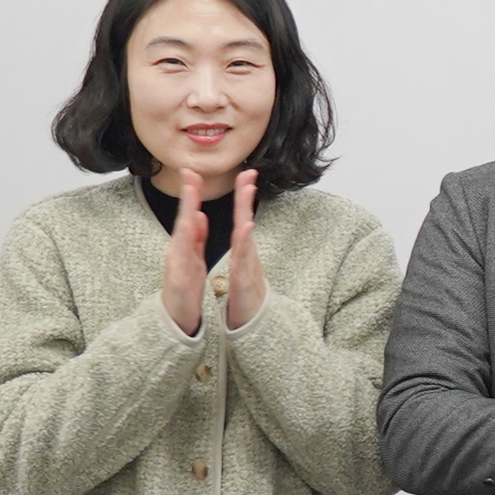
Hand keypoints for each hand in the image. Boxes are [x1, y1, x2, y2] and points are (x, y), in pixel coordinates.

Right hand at [159, 169, 209, 335]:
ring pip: (181, 238)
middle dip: (187, 197)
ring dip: (186, 218)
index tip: (194, 170)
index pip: (190, 214)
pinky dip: (188, 249)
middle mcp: (178, 251)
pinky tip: (191, 236)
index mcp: (185, 245)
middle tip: (190, 173)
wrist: (176, 316)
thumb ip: (196, 237)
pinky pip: (183, 263)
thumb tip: (198, 215)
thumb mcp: (194, 257)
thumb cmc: (186, 286)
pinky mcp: (179, 281)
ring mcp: (176, 265)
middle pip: (183, 220)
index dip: (192, 193)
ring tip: (192, 199)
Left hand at [220, 171, 263, 330]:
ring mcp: (248, 265)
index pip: (241, 218)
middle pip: (246, 220)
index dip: (242, 196)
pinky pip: (243, 260)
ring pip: (245, 237)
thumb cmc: (247, 293)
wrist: (254, 320)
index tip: (244, 174)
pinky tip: (246, 229)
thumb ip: (242, 244)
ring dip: (246, 215)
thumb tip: (246, 224)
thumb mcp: (243, 264)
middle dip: (246, 197)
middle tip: (248, 173)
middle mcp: (247, 253)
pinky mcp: (244, 279)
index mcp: (242, 249)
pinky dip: (245, 244)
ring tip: (247, 193)